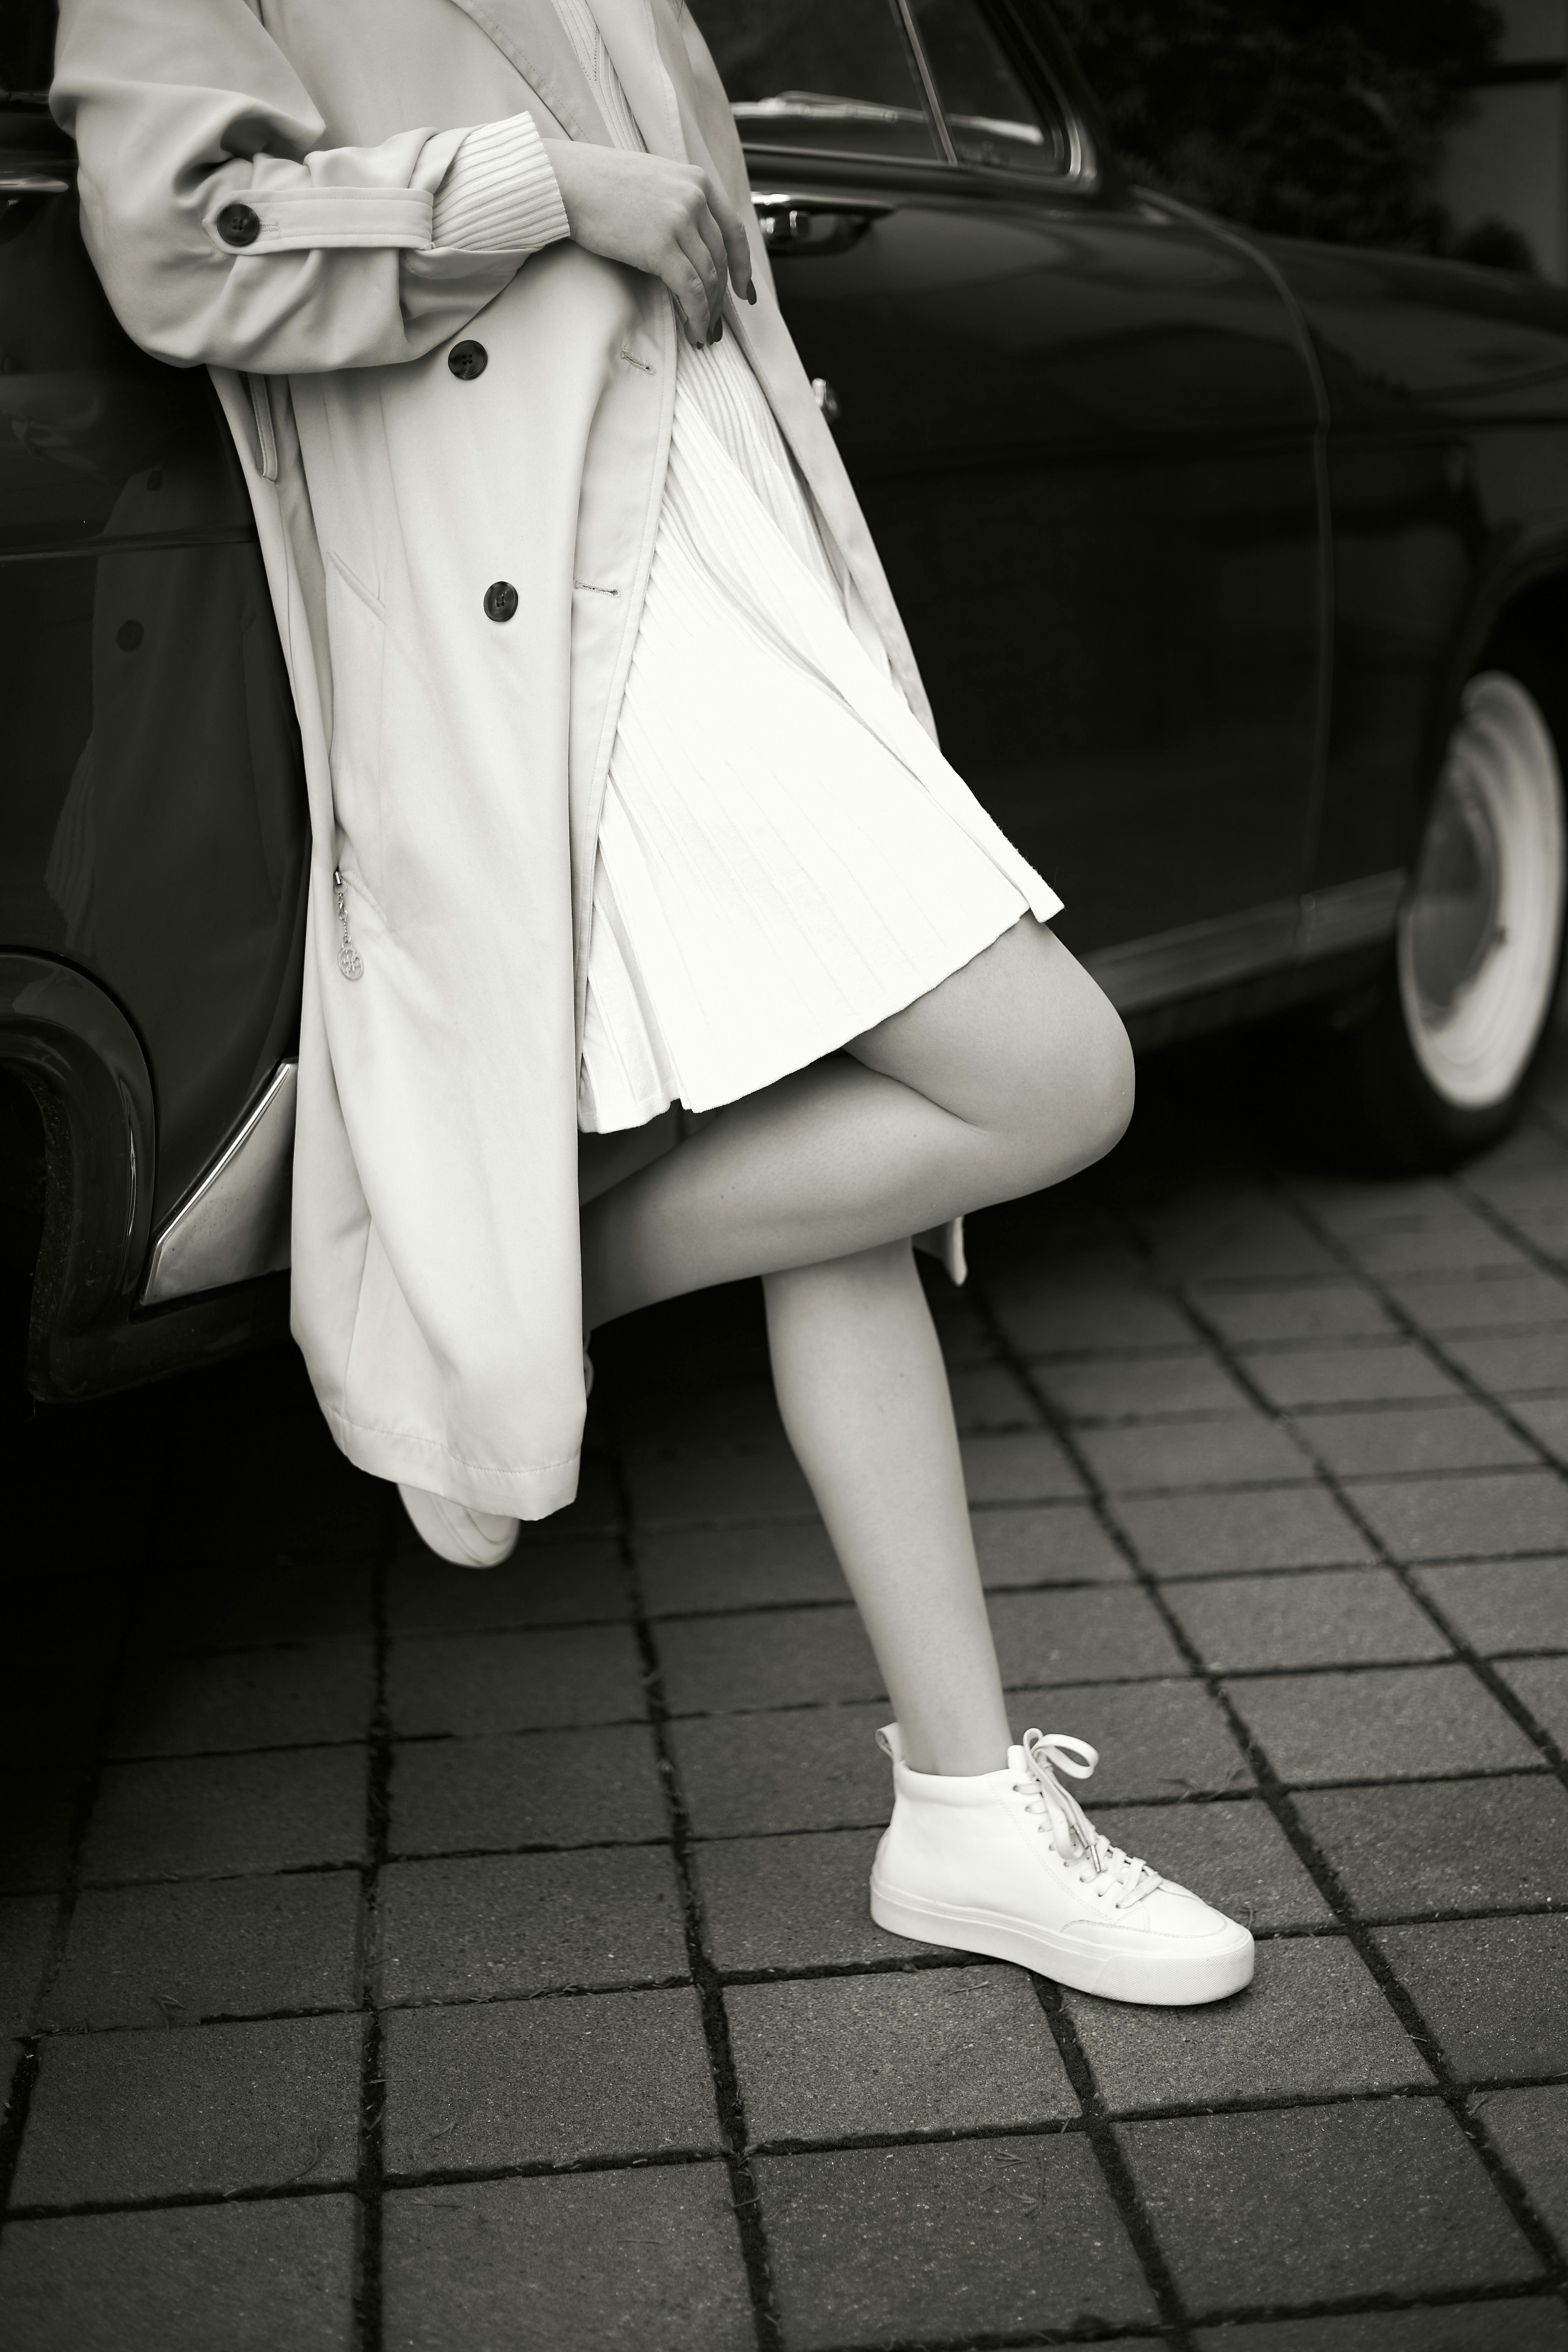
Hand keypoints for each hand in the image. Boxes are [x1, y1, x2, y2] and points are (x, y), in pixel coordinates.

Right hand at [543, 142, 753, 343]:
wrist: (569, 181)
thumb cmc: (600, 184)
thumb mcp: (654, 181)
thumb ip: (678, 204)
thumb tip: (690, 242)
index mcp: (697, 181)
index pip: (733, 230)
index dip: (742, 266)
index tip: (744, 292)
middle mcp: (695, 198)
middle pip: (720, 260)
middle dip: (721, 298)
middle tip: (716, 323)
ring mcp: (680, 221)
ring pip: (709, 279)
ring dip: (708, 312)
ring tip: (703, 333)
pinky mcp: (661, 247)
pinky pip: (691, 291)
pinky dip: (697, 316)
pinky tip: (695, 332)